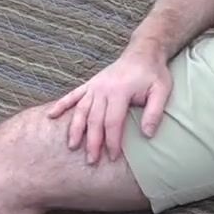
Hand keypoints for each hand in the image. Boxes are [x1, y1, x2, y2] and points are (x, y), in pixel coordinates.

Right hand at [47, 46, 171, 164]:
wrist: (143, 52)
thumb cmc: (154, 73)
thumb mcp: (162, 91)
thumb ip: (154, 112)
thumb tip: (147, 135)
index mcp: (120, 91)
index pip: (113, 122)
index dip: (112, 141)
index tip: (113, 157)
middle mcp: (103, 89)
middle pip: (94, 120)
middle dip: (92, 142)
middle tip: (91, 161)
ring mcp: (95, 86)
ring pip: (81, 110)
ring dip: (76, 129)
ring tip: (72, 146)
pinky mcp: (90, 84)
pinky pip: (72, 95)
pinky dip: (61, 104)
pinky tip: (51, 115)